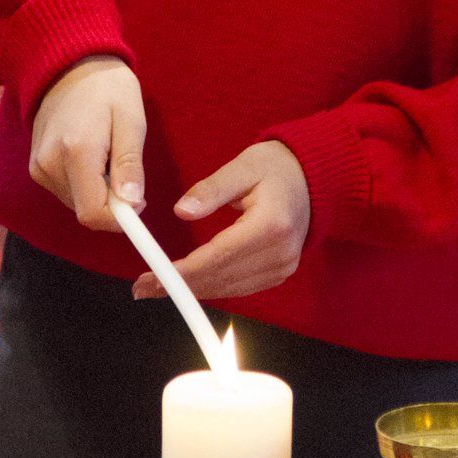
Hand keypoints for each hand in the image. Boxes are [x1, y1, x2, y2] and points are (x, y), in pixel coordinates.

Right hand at [30, 56, 145, 230]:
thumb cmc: (108, 88)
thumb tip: (132, 204)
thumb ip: (130, 164)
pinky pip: (67, 192)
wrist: (69, 65)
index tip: (139, 201)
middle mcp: (49, 164)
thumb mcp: (131, 120)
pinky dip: (85, 184)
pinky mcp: (36, 168)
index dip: (120, 218)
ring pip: (77, 204)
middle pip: (85, 211)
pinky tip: (92, 154)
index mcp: (76, 152)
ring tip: (107, 153)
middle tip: (124, 165)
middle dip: (111, 201)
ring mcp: (39, 167)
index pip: (93, 213)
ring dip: (98, 191)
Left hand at [132, 141, 310, 302]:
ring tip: (156, 288)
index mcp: (272, 224)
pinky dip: (212, 287)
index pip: (220, 255)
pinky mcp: (280, 272)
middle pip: (222, 277)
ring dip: (192, 290)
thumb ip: (211, 190)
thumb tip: (181, 211)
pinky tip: (188, 285)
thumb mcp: (243, 167)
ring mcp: (283, 266)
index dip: (185, 270)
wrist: (314, 179)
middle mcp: (280, 252)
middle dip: (179, 285)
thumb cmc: (277, 168)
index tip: (154, 276)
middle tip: (143, 286)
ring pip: (229, 288)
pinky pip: (240, 287)